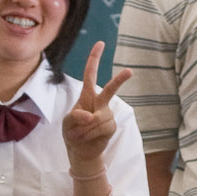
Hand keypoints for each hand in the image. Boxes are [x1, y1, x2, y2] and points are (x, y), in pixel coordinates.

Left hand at [62, 42, 132, 170]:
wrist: (81, 151)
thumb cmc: (72, 133)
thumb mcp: (67, 123)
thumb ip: (75, 116)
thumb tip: (91, 115)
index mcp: (87, 96)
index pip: (90, 74)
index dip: (94, 58)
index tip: (100, 43)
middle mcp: (99, 103)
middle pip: (110, 89)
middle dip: (119, 80)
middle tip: (130, 71)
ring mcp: (107, 114)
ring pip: (99, 117)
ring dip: (85, 128)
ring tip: (80, 135)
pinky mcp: (112, 126)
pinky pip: (102, 127)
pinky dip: (91, 134)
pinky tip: (87, 138)